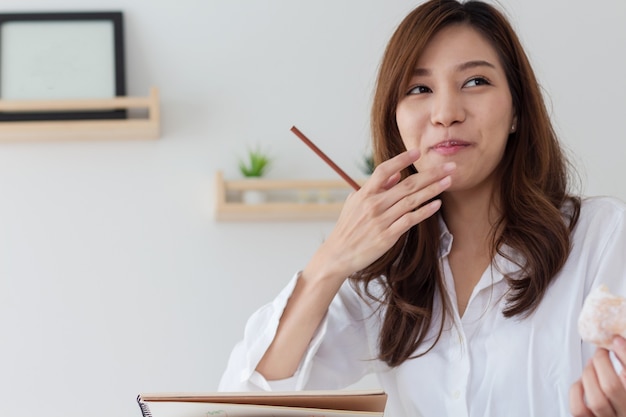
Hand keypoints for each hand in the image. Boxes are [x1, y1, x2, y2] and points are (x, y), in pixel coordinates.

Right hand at [304, 148, 454, 283]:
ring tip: (448, 181)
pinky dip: (424, 211)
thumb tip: (396, 175)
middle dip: (431, 174)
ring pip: (412, 201)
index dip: (402, 160)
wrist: (338, 254)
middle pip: (407, 184)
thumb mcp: (355, 203)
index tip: (418, 152)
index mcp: (364, 194)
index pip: (384, 170)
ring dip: (433, 189)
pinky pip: (410, 220)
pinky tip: (437, 204)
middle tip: (449, 166)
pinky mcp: (387, 236)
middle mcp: (373, 204)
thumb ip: (376, 188)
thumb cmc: (347, 228)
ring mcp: (381, 220)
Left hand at [570, 336, 625, 415]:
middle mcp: (625, 412)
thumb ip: (625, 362)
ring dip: (589, 375)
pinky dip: (577, 391)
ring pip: (596, 399)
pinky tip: (583, 382)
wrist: (618, 411)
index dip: (624, 354)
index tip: (615, 340)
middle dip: (601, 363)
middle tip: (601, 352)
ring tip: (592, 365)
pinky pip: (579, 409)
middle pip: (612, 387)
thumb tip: (617, 342)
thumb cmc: (622, 394)